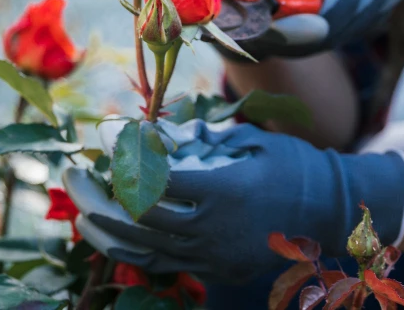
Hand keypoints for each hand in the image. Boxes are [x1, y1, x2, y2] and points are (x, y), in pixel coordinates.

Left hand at [64, 120, 403, 282]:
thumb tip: (140, 134)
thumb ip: (194, 141)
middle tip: (72, 172)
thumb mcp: (246, 140)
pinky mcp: (215, 270)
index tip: (104, 137)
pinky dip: (129, 246)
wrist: (330, 211)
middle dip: (98, 194)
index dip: (124, 158)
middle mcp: (216, 229)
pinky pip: (161, 263)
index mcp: (227, 190)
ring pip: (143, 249)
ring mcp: (215, 256)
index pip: (157, 178)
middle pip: (140, 218)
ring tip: (81, 202)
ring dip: (104, 226)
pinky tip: (109, 228)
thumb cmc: (290, 164)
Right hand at [199, 0, 403, 58]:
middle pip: (322, 31)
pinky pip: (359, 24)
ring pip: (347, 29)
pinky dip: (381, 2)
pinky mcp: (324, 34)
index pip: (267, 35)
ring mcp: (303, 40)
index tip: (320, 27)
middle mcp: (277, 38)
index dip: (293, 36)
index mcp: (241, 18)